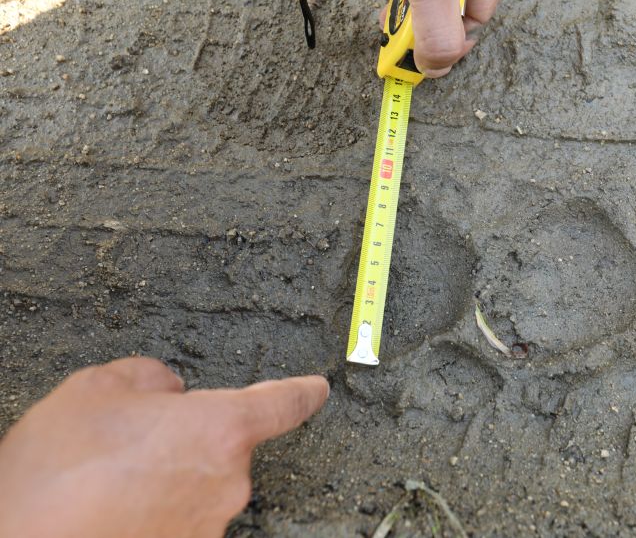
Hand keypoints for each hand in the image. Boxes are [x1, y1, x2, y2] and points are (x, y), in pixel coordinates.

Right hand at [0, 358, 328, 537]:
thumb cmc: (55, 478)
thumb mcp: (94, 390)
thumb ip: (148, 377)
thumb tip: (167, 389)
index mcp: (220, 429)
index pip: (282, 403)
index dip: (301, 392)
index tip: (316, 389)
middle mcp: (227, 482)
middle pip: (224, 445)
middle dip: (187, 438)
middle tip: (126, 445)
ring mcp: (208, 524)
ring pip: (197, 483)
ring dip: (166, 477)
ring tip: (105, 482)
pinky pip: (178, 517)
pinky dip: (153, 509)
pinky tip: (108, 509)